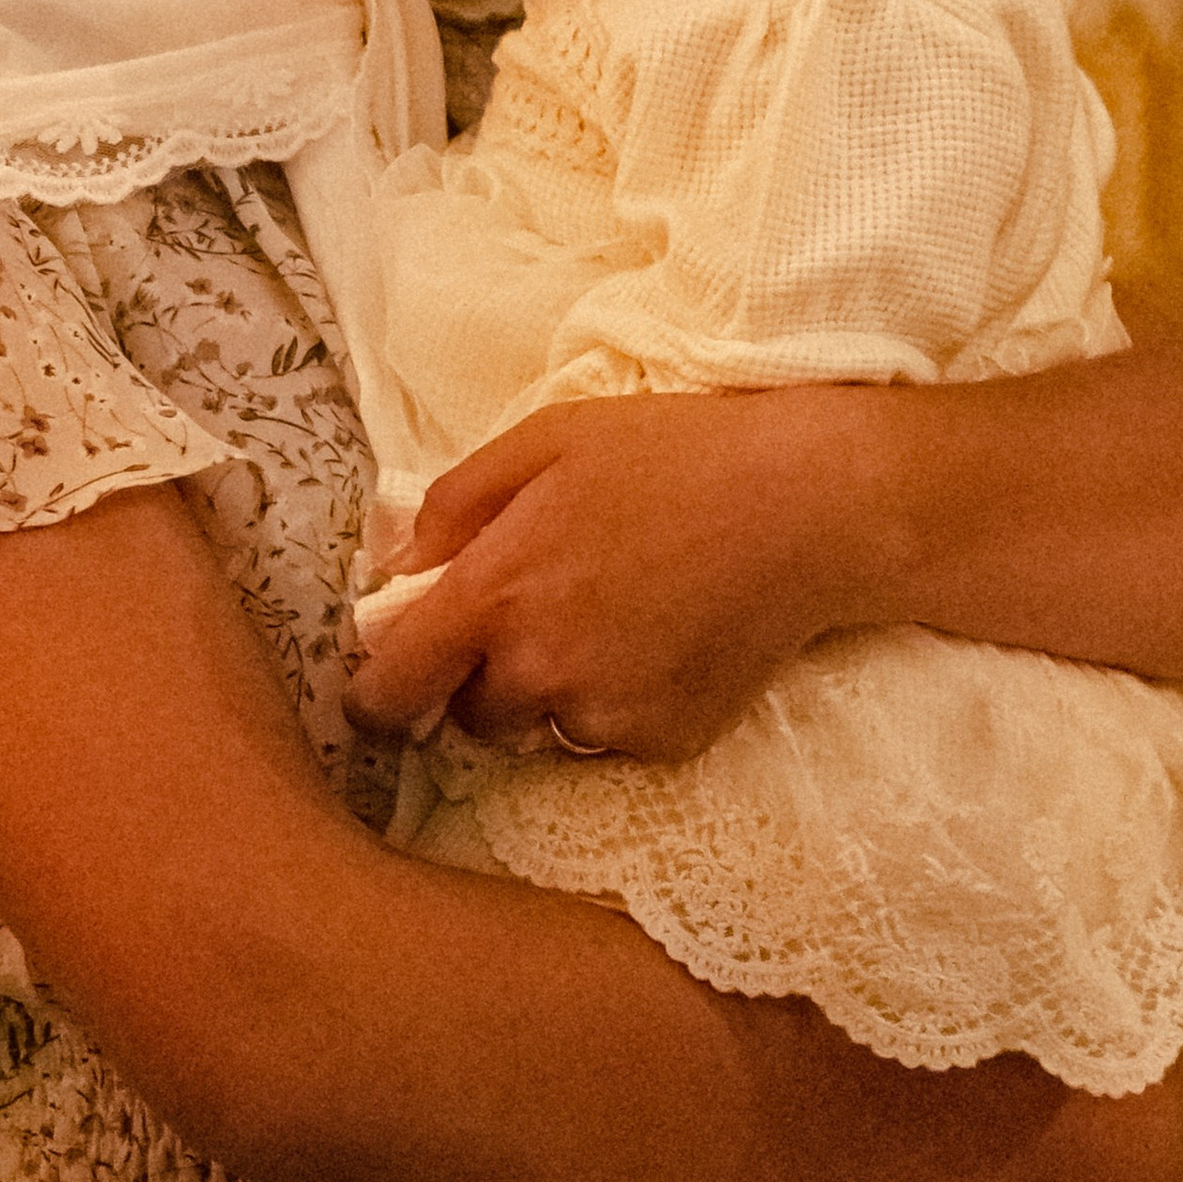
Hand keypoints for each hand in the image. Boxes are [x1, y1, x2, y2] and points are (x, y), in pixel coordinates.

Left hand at [348, 389, 852, 754]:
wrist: (807, 507)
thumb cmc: (671, 457)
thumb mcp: (543, 441)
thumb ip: (452, 505)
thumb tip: (397, 567)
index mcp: (490, 597)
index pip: (387, 692)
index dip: (375, 699)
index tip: (387, 689)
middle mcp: (537, 671)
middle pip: (467, 717)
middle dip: (485, 680)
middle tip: (540, 618)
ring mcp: (602, 715)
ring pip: (540, 731)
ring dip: (552, 695)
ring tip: (612, 623)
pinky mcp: (662, 741)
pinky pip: (612, 739)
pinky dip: (624, 705)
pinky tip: (664, 643)